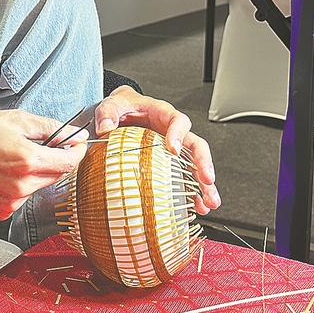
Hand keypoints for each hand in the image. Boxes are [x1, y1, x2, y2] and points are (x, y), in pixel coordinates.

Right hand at [0, 110, 88, 219]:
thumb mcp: (17, 120)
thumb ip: (52, 128)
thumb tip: (75, 136)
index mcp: (27, 160)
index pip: (69, 163)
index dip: (77, 152)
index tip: (76, 145)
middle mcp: (22, 185)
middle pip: (57, 175)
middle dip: (54, 160)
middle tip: (35, 146)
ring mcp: (12, 201)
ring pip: (40, 186)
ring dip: (36, 173)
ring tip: (11, 159)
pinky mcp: (2, 211)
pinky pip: (24, 197)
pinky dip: (21, 186)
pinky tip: (3, 174)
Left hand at [93, 86, 219, 213]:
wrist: (122, 112)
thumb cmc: (123, 107)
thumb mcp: (112, 104)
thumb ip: (107, 112)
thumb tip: (105, 128)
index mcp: (163, 114)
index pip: (178, 121)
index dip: (178, 134)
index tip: (174, 149)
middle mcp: (174, 132)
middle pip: (196, 146)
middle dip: (203, 164)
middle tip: (207, 180)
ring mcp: (175, 149)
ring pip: (195, 166)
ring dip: (204, 185)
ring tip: (209, 203)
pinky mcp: (170, 163)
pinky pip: (184, 178)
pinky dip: (191, 194)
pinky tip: (196, 207)